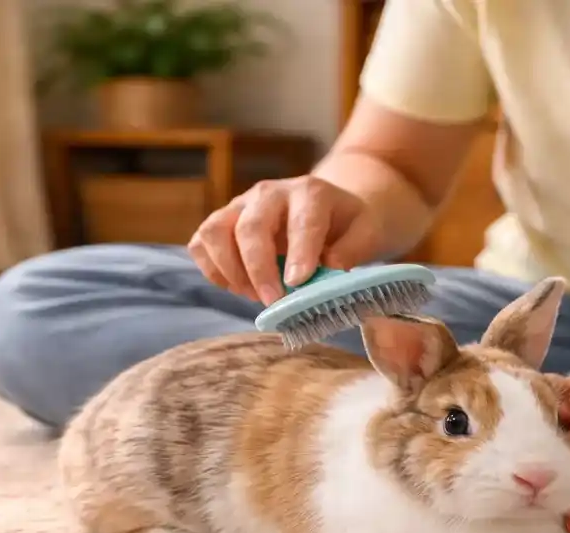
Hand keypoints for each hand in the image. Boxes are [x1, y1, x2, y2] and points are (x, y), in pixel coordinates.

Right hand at [187, 175, 380, 305]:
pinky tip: (239, 287)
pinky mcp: (223, 221)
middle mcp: (270, 193)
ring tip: (255, 295)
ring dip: (230, 270)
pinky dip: (213, 270)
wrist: (329, 208)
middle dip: (259, 269)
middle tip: (273, 302)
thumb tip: (328, 268)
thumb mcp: (368, 232)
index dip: (299, 253)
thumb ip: (353, 248)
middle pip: (250, 227)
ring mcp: (241, 206)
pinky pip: (201, 243)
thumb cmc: (349, 224)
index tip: (298, 283)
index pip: (301, 221)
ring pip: (215, 231)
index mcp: (310, 193)